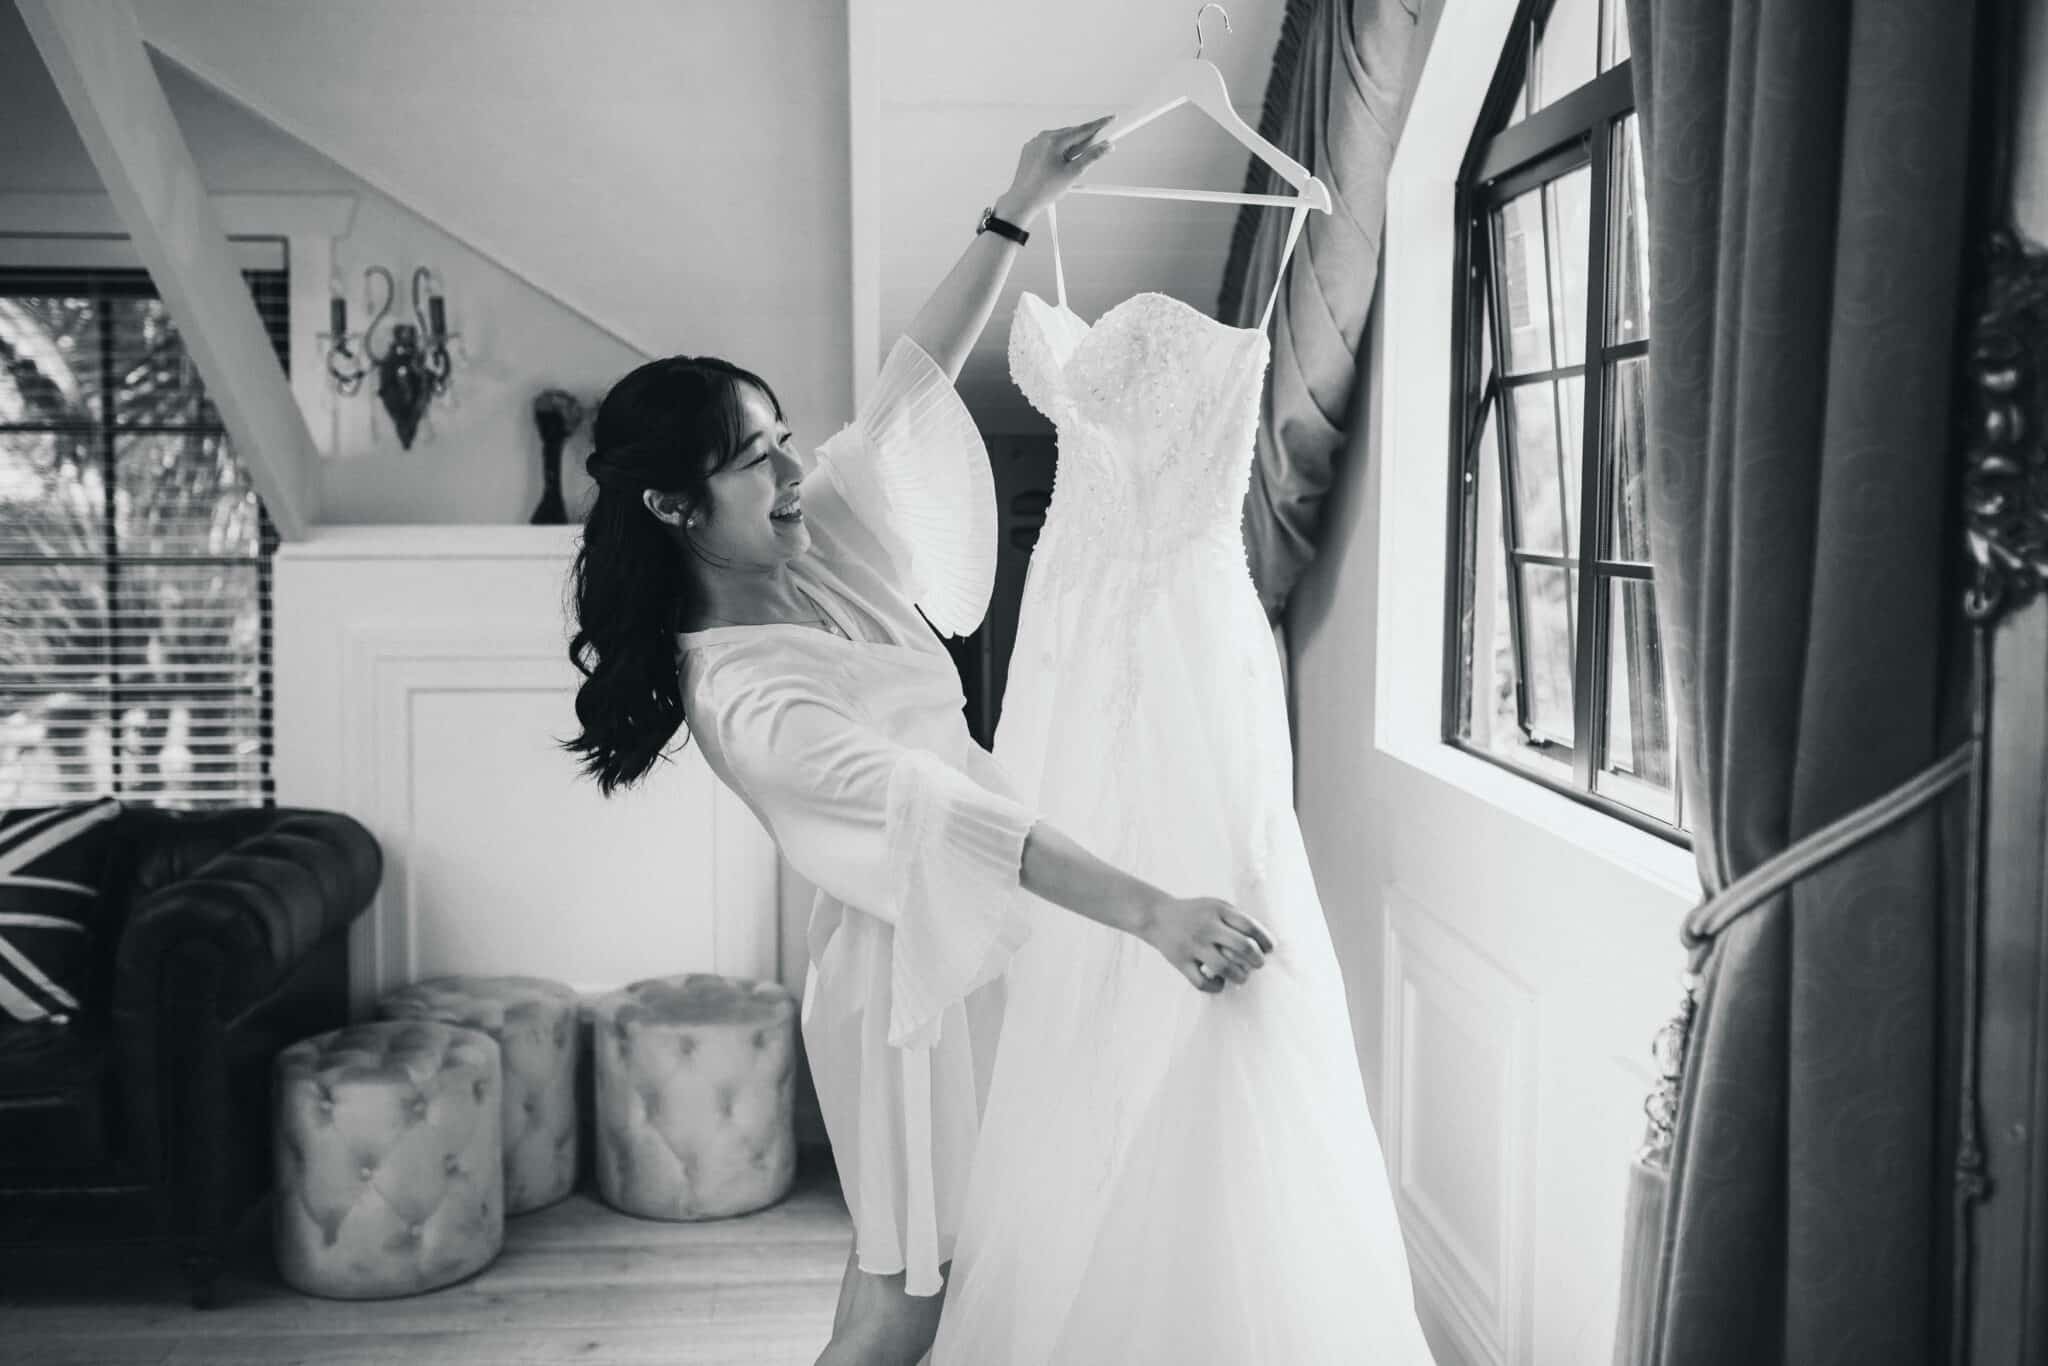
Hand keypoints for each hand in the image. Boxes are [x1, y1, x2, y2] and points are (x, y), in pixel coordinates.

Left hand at [993, 116, 1116, 226]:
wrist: (1022, 201)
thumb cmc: (1043, 190)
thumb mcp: (1073, 174)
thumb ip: (1091, 157)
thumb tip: (1105, 147)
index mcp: (1054, 141)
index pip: (1083, 130)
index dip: (1099, 125)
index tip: (1110, 119)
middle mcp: (1043, 138)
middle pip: (1071, 133)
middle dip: (1084, 140)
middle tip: (1095, 147)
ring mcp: (1035, 143)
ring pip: (1060, 139)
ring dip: (1070, 147)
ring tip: (1071, 165)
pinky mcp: (1030, 149)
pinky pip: (1048, 145)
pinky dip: (1057, 151)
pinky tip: (1060, 164)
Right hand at [1138, 892, 1277, 993]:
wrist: (1157, 916)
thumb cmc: (1194, 913)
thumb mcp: (1216, 906)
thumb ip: (1237, 919)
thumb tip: (1263, 942)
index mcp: (1218, 911)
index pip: (1249, 926)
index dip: (1264, 940)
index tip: (1269, 949)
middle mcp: (1206, 927)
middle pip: (1242, 947)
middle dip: (1257, 960)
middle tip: (1258, 964)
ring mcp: (1193, 945)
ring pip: (1224, 968)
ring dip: (1240, 976)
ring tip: (1241, 976)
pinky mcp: (1180, 961)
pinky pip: (1202, 982)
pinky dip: (1216, 987)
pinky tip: (1220, 983)